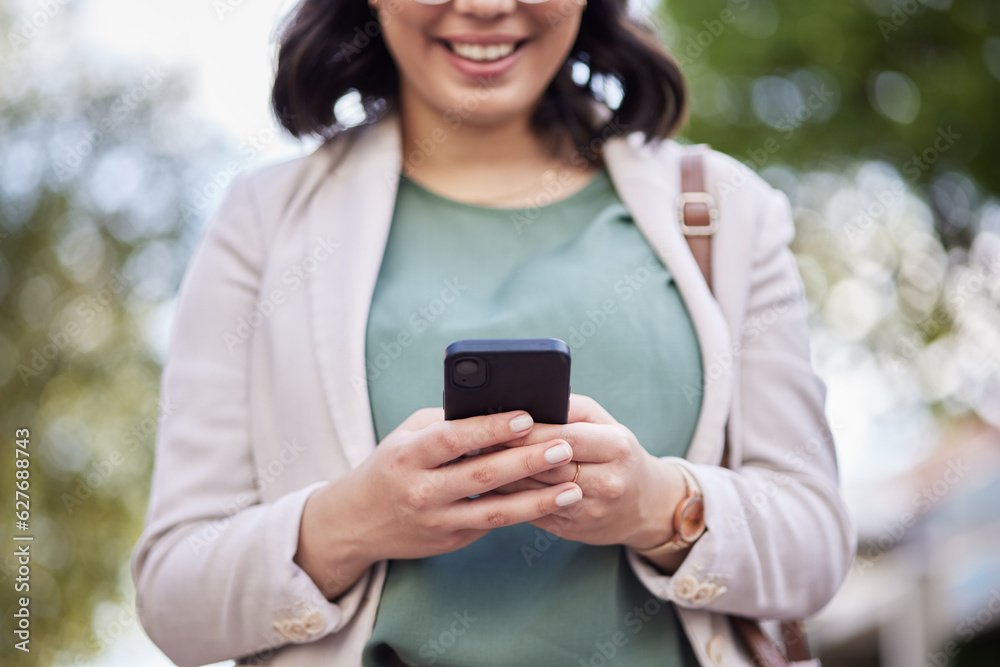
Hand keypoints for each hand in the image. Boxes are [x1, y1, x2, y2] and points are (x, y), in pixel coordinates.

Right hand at [293, 408, 582, 598]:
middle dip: (528, 460)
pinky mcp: (450, 540)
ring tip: (572, 486)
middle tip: (564, 447)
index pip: (454, 438)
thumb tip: (497, 406)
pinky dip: (524, 512)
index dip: (491, 428)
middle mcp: (421, 490)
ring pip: (495, 511)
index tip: (526, 417)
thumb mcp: (407, 436)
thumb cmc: (391, 465)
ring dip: (538, 499)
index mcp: (408, 455)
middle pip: (482, 475)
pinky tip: (552, 501)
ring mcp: (436, 520)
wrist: (356, 521)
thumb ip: (446, 422)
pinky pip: (492, 524)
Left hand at [489, 394, 685, 549]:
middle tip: (476, 441)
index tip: (498, 422)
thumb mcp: (607, 424)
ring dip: (502, 476)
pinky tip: (489, 485)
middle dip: (509, 453)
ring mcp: (590, 511)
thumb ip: (572, 408)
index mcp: (616, 448)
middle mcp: (607, 482)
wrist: (646, 506)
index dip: (528, 431)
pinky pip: (533, 511)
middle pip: (546, 466)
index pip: (564, 436)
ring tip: (476, 460)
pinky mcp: (573, 530)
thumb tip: (529, 399)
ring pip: (535, 491)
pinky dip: (509, 497)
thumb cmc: (618, 454)